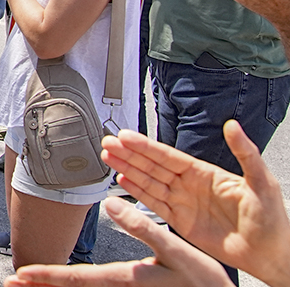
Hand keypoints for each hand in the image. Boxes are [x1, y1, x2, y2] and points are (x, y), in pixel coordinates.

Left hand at [4, 199, 234, 286]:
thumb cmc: (201, 280)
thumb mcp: (177, 252)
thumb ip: (144, 228)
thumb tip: (113, 203)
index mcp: (127, 279)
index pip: (79, 278)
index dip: (49, 276)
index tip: (21, 274)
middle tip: (10, 284)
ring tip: (26, 284)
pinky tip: (62, 284)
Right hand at [99, 122, 289, 284]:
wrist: (270, 254)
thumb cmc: (272, 220)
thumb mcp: (261, 181)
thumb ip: (245, 152)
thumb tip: (232, 126)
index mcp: (206, 173)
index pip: (168, 156)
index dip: (146, 146)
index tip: (126, 136)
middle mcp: (190, 186)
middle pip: (152, 166)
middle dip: (129, 154)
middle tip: (108, 143)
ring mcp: (183, 204)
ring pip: (148, 183)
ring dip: (127, 170)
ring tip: (108, 157)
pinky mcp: (180, 223)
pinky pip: (153, 205)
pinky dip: (136, 194)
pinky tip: (123, 182)